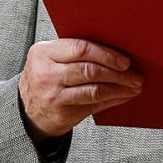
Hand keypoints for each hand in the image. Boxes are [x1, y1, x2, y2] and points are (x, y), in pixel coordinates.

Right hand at [18, 38, 142, 140]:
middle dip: (118, 73)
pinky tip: (123, 96)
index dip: (106, 54)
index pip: (80, 48)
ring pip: (95, 90)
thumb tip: (117, 52)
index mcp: (43, 53)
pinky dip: (113, 99)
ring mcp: (53, 95)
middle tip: (135, 75)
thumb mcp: (51, 59)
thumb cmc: (47, 77)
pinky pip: (94, 105)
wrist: (28, 109)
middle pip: (90, 70)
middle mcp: (46, 74)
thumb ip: (74, 52)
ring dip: (120, 88)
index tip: (125, 60)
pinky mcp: (62, 113)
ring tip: (134, 86)